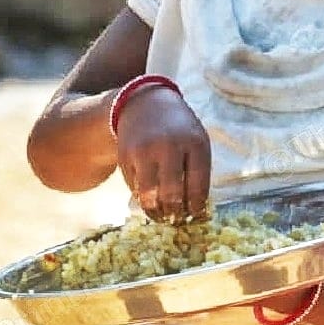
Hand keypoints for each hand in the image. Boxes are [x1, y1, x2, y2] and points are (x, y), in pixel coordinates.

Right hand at [114, 86, 211, 222]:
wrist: (145, 104)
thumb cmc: (179, 129)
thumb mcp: (196, 141)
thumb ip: (198, 170)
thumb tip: (197, 209)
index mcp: (194, 143)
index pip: (197, 185)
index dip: (196, 206)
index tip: (195, 216)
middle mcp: (169, 147)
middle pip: (172, 193)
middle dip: (175, 213)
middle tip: (177, 220)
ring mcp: (144, 151)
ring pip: (149, 195)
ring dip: (156, 212)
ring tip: (162, 217)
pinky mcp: (125, 157)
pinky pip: (134, 187)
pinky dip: (142, 198)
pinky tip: (149, 200)